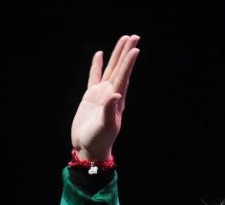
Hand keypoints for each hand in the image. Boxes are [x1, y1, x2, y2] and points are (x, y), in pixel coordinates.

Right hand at [71, 35, 139, 161]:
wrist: (88, 148)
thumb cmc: (98, 140)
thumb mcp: (105, 127)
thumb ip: (110, 111)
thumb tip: (115, 95)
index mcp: (117, 100)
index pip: (123, 77)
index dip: (129, 63)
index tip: (135, 48)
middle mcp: (111, 94)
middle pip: (120, 69)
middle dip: (126, 53)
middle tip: (134, 36)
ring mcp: (101, 94)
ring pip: (110, 69)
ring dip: (116, 55)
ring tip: (122, 40)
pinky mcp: (91, 97)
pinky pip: (94, 77)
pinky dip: (97, 66)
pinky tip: (99, 55)